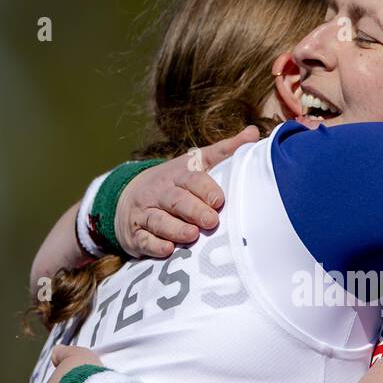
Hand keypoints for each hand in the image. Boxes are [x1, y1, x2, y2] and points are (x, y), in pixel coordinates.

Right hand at [117, 125, 259, 257]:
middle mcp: (160, 192)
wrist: (129, 198)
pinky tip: (167, 250)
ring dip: (175, 229)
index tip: (219, 200)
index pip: (191, 179)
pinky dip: (155, 246)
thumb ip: (224, 151)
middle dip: (193, 210)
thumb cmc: (175, 183)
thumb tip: (253, 132)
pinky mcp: (136, 235)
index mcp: (177, 175)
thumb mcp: (195, 163)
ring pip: (159, 220)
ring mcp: (145, 213)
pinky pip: (144, 240)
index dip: (205, 189)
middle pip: (176, 200)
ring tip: (192, 235)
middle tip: (211, 221)